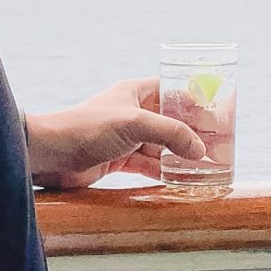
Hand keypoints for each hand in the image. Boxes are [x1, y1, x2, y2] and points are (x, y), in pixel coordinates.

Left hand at [26, 79, 207, 187]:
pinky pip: (149, 165)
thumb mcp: (134, 124)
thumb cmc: (88, 128)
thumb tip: (200, 150)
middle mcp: (133, 113)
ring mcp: (127, 138)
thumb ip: (170, 133)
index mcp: (136, 93)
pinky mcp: (119, 160)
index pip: (173, 91)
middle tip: (219, 144)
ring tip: (208, 166)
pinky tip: (183, 180)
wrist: (51, 155)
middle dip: (193, 133)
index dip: (195, 100)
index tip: (218, 113)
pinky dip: (165, 172)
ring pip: (162, 146)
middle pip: (171, 122)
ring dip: (181, 156)